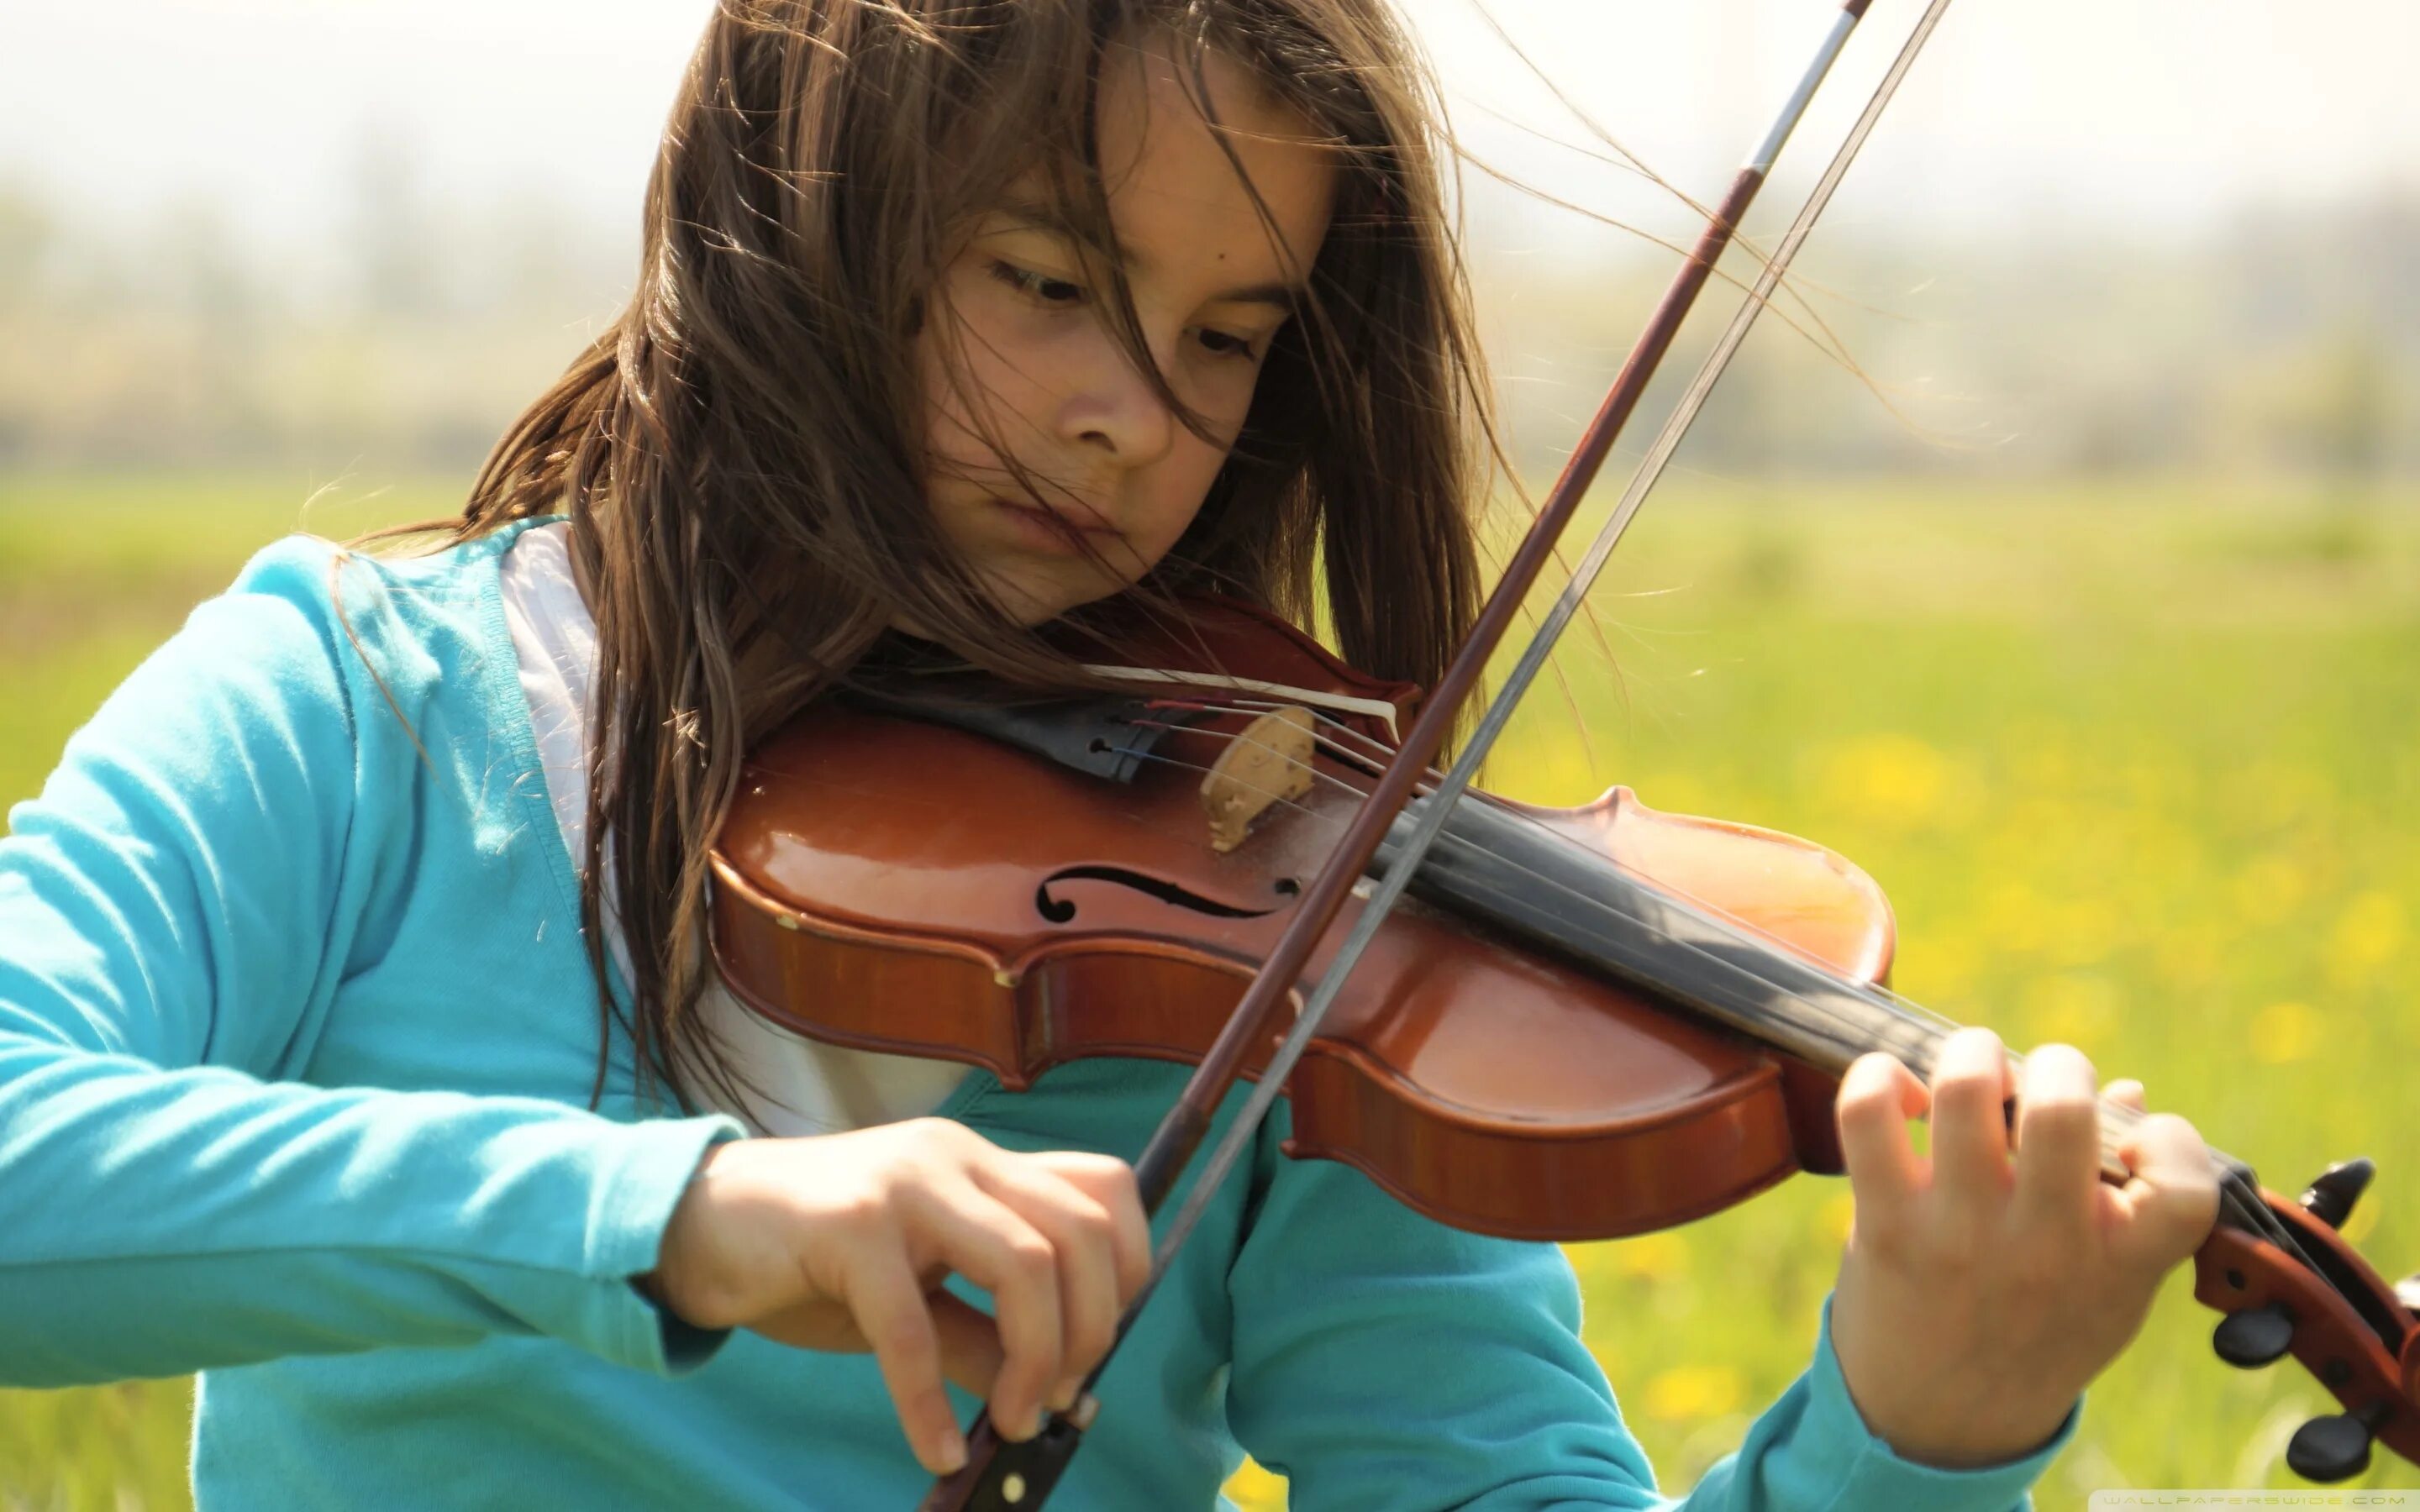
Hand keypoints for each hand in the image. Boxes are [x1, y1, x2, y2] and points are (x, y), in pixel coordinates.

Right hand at [634, 1118, 1148, 1474]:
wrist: (696, 1225)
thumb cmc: (812, 1260)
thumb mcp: (914, 1295)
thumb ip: (984, 1331)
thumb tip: (1064, 1396)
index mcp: (981, 1163)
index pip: (1103, 1186)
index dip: (1129, 1266)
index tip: (1101, 1345)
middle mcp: (955, 1156)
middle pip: (1079, 1232)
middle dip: (1091, 1330)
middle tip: (1055, 1400)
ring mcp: (905, 1182)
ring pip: (1023, 1265)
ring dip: (1033, 1362)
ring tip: (1008, 1424)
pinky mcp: (848, 1225)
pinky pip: (912, 1327)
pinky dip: (930, 1403)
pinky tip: (935, 1447)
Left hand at [1827, 1028, 2220, 1466]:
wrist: (1938, 1423)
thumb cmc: (2036, 1332)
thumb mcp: (2109, 1287)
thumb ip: (2131, 1200)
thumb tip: (2129, 1093)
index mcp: (2121, 1263)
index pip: (2183, 1185)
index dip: (2168, 1138)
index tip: (2136, 1137)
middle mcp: (2045, 1246)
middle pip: (2061, 1110)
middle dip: (2057, 1064)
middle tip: (2039, 1080)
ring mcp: (1962, 1233)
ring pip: (1967, 1091)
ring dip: (1972, 1054)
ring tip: (1972, 1070)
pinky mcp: (1887, 1224)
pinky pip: (1869, 1116)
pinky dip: (1878, 1077)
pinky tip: (1899, 1093)